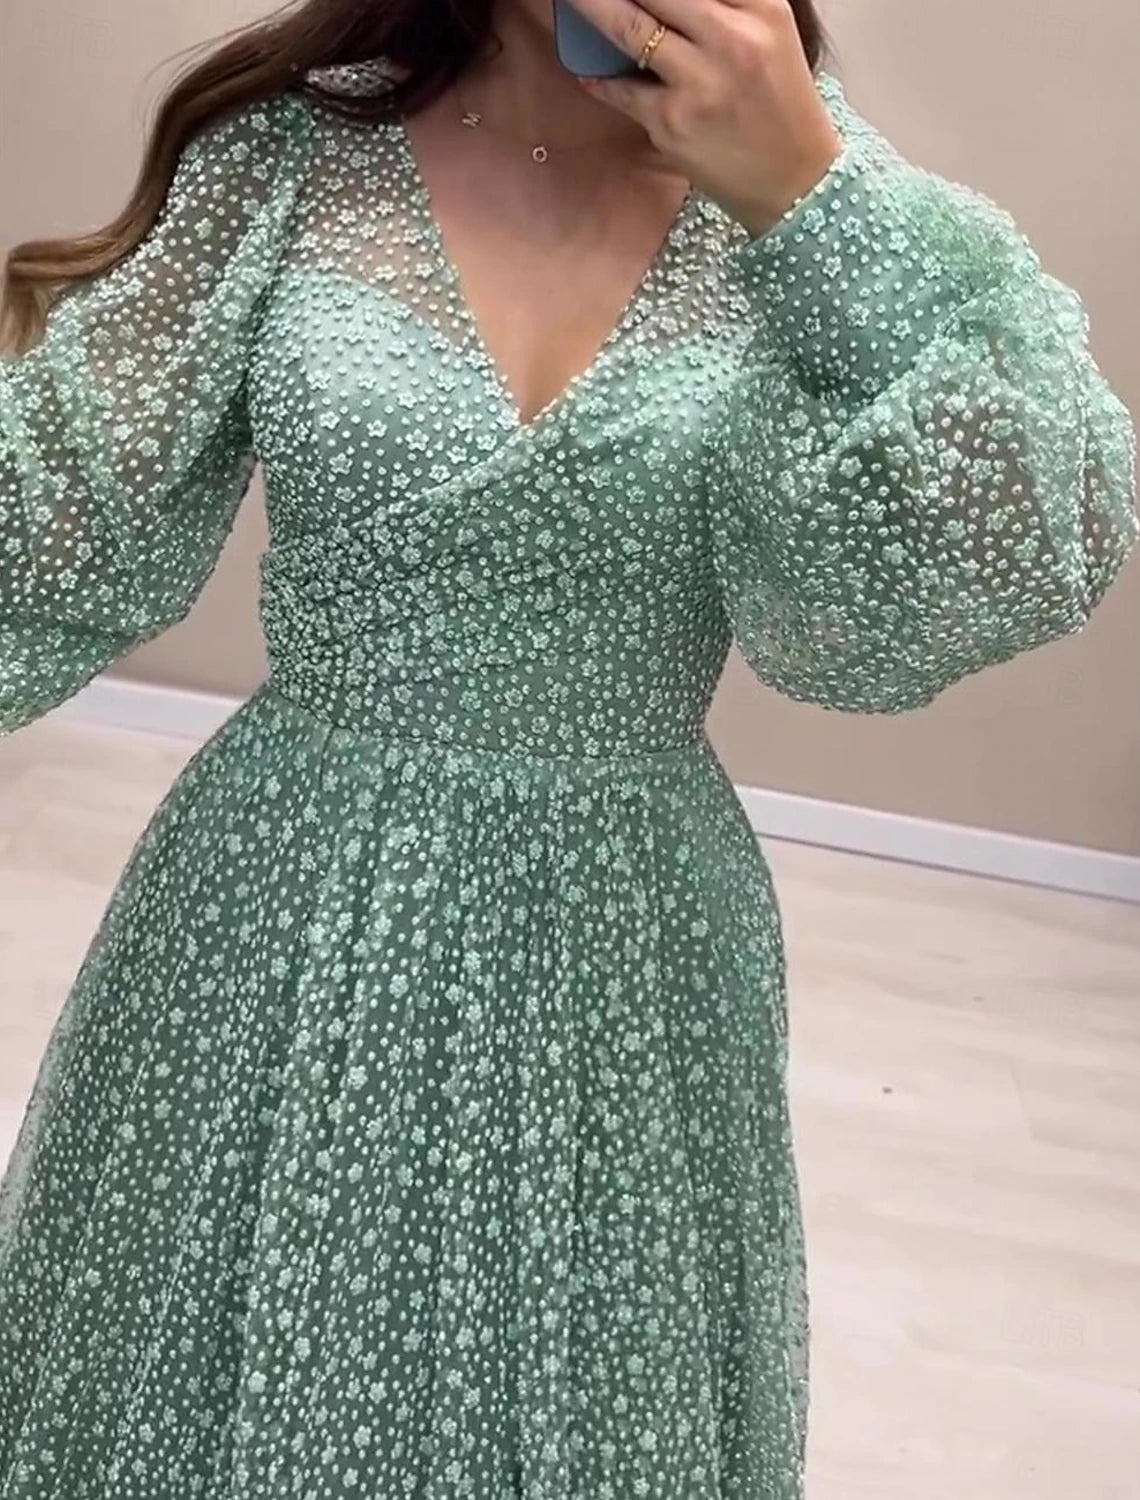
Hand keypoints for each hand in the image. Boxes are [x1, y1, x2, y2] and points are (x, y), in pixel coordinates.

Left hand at [568, 0, 843, 235]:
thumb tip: (659, 4)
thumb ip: (724, 4)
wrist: (795, 180)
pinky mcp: (674, 122)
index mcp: (761, 7)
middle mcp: (732, 37)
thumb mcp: (769, 34)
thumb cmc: (778, 103)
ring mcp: (700, 81)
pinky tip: (587, 71)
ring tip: (568, 3)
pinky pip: (621, 89)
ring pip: (629, 27)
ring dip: (591, 8)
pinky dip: (598, 78)